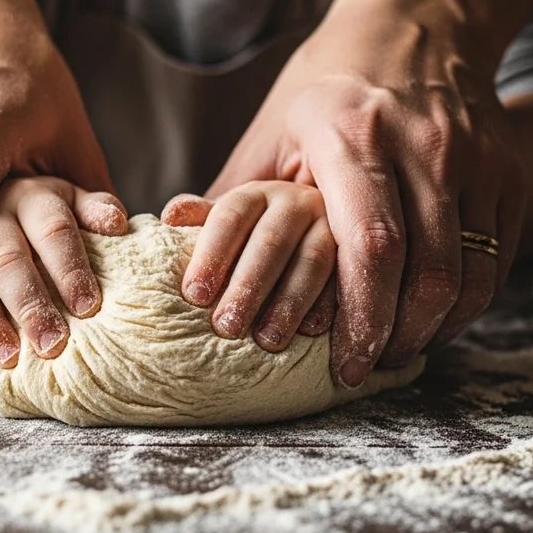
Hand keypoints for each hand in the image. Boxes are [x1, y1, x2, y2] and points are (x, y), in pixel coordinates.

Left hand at [161, 182, 335, 352]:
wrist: (327, 212)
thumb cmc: (265, 228)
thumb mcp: (236, 212)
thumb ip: (206, 215)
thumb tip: (171, 215)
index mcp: (261, 192)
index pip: (230, 216)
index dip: (211, 254)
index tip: (194, 295)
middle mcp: (300, 202)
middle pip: (270, 242)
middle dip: (249, 286)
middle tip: (226, 327)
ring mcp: (334, 226)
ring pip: (314, 260)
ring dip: (290, 302)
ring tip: (268, 340)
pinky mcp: (361, 255)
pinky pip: (351, 277)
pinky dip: (335, 307)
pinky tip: (317, 333)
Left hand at [209, 4, 526, 386]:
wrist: (417, 24)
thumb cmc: (328, 86)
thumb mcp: (271, 127)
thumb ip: (233, 194)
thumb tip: (174, 243)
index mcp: (354, 134)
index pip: (370, 246)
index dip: (359, 317)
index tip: (340, 365)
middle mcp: (423, 145)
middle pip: (425, 272)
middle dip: (395, 338)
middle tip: (364, 369)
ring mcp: (475, 158)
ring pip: (468, 273)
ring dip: (433, 329)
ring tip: (396, 353)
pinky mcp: (507, 171)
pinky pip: (495, 258)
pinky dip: (466, 303)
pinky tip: (432, 321)